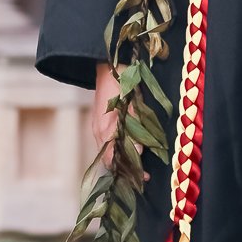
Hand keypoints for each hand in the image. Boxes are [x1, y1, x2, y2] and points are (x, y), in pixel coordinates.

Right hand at [90, 63, 149, 181]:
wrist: (108, 66)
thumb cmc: (123, 82)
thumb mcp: (132, 104)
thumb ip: (134, 128)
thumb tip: (137, 151)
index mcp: (106, 129)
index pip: (113, 160)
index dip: (128, 170)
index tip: (143, 176)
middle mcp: (99, 132)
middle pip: (109, 160)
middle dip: (125, 170)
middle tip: (143, 174)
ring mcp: (97, 127)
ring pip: (107, 152)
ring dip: (121, 161)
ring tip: (138, 165)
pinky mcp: (99, 123)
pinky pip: (106, 143)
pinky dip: (117, 150)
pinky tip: (128, 149)